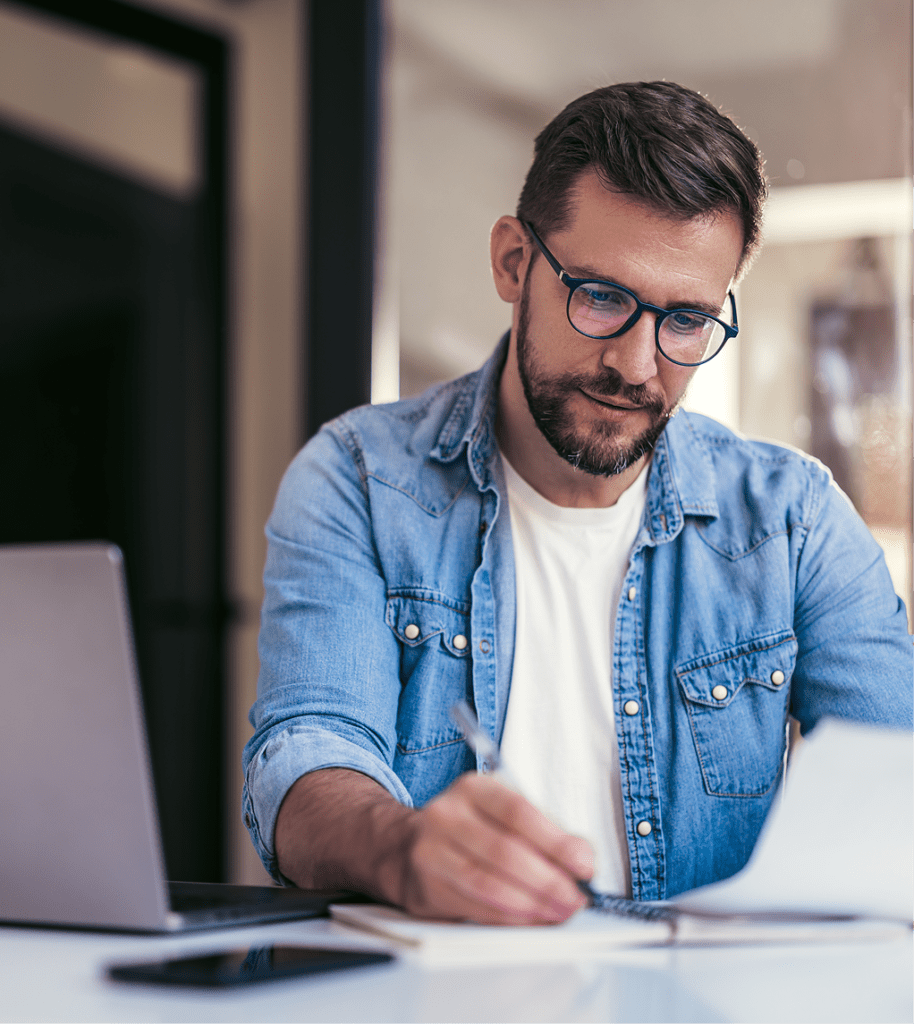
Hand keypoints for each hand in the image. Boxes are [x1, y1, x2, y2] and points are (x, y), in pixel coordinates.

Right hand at [275, 768, 592, 925]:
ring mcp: (431, 851)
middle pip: (504, 851)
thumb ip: (539, 831)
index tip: (584, 864)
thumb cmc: (465, 829)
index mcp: (473, 788)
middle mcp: (447, 814)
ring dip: (531, 904)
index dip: (555, 841)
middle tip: (575, 898)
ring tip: (558, 912)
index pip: (518, 812)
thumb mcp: (496, 812)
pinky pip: (474, 906)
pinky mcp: (426, 886)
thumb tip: (581, 858)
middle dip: (548, 880)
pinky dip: (508, 917)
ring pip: (488, 883)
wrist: (402, 845)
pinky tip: (529, 919)